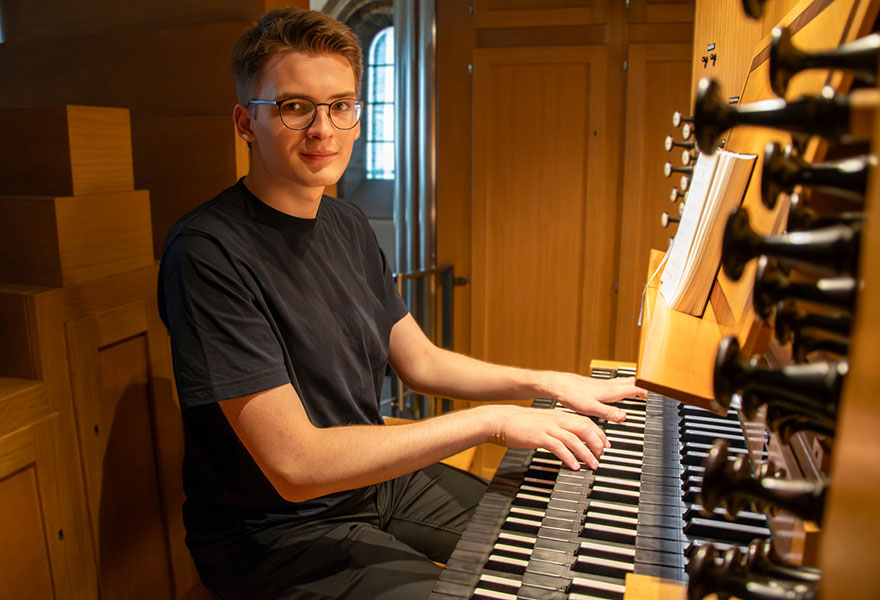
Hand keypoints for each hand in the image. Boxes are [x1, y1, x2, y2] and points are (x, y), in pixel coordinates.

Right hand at [482, 404, 608, 470]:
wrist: (501, 420)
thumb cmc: (521, 423)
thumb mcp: (544, 421)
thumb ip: (558, 427)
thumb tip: (571, 438)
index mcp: (559, 415)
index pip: (586, 421)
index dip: (599, 433)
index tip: (605, 445)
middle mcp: (556, 419)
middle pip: (585, 428)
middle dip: (597, 443)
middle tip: (601, 456)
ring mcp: (548, 427)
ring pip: (574, 439)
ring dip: (586, 453)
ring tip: (592, 464)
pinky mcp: (539, 436)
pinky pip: (558, 447)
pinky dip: (569, 457)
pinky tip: (574, 466)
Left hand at [542, 373, 646, 422]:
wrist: (558, 385)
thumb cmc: (571, 395)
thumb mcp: (591, 408)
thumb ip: (608, 412)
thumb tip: (623, 416)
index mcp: (610, 391)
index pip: (634, 388)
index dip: (646, 390)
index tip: (658, 393)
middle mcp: (608, 386)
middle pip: (631, 383)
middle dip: (643, 385)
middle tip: (654, 389)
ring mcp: (602, 384)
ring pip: (623, 382)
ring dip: (634, 384)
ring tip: (641, 387)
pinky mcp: (596, 385)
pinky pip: (615, 384)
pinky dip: (623, 386)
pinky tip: (618, 390)